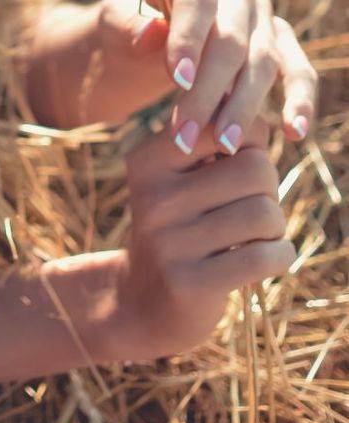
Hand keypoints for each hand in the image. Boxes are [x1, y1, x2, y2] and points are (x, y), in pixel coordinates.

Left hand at [99, 0, 318, 156]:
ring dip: (242, 106)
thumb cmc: (124, 26)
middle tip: (186, 135)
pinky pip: (296, 68)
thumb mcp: (111, 21)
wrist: (141, 43)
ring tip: (222, 145)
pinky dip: (299, 99)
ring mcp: (260, 11)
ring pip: (262, 59)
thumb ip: (126, 23)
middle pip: (231, 36)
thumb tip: (152, 32)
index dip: (189, 38)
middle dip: (208, 89)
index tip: (176, 80)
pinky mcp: (277, 40)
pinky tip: (293, 132)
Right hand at [113, 108, 294, 362]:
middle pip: (256, 169)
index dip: (251, 147)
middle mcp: (154, 196)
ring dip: (276, 227)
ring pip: (264, 213)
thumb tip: (266, 122)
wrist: (143, 301)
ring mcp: (169, 241)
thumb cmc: (182, 227)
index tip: (240, 168)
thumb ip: (220, 142)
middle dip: (270, 189)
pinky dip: (280, 255)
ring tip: (258, 235)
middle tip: (254, 207)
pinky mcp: (189, 283)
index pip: (227, 127)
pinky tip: (267, 258)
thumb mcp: (183, 177)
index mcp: (149, 160)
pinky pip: (264, 256)